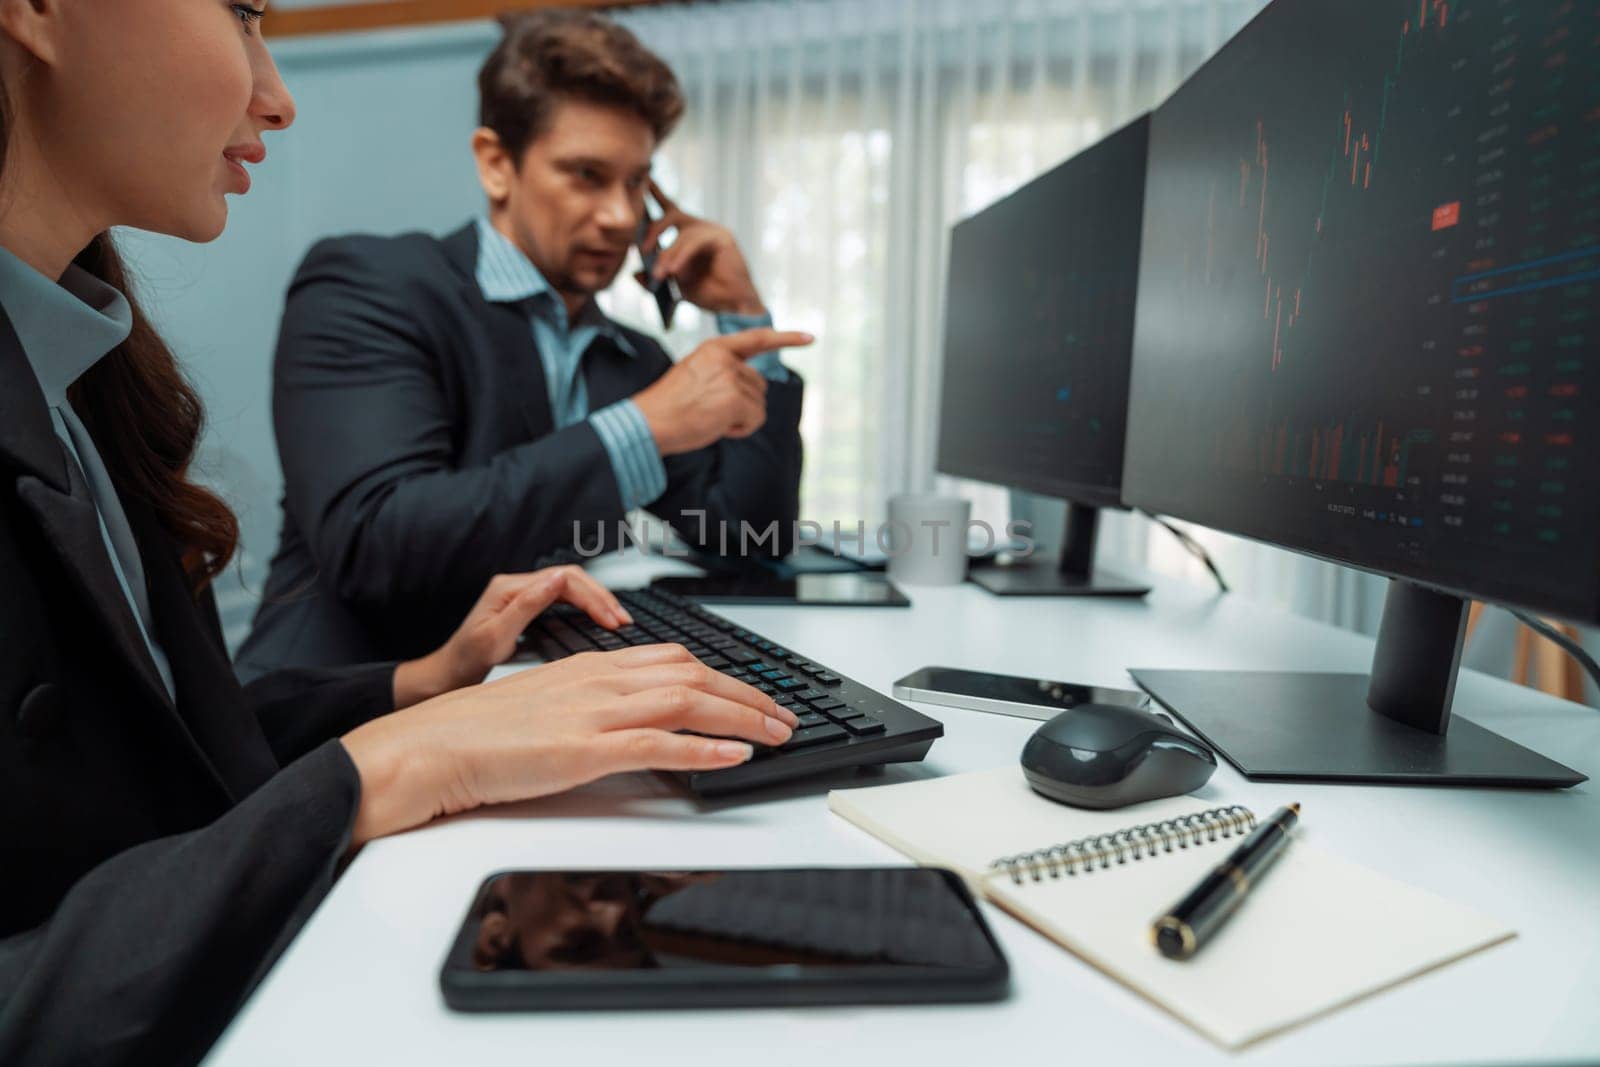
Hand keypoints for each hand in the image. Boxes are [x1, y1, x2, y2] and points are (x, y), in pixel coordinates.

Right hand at [342, 644, 800, 844]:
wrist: (432, 746)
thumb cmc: (481, 734)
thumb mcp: (547, 706)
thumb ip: (589, 706)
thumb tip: (629, 723)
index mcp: (591, 667)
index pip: (675, 658)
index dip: (723, 676)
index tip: (753, 694)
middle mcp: (600, 680)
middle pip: (694, 674)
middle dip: (748, 694)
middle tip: (784, 715)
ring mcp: (594, 713)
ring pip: (687, 702)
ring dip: (743, 717)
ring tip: (777, 734)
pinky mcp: (585, 751)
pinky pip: (658, 744)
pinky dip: (703, 749)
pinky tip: (733, 755)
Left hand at [392, 567, 631, 707]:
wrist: (447, 675)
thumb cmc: (465, 661)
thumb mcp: (495, 637)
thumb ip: (527, 606)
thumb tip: (557, 578)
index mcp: (509, 588)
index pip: (563, 580)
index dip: (592, 597)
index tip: (612, 619)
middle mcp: (516, 585)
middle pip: (571, 579)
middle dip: (601, 597)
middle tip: (623, 620)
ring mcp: (521, 595)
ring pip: (570, 588)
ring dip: (596, 601)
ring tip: (619, 620)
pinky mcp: (526, 608)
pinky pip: (563, 600)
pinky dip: (585, 608)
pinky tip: (598, 620)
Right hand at [633, 327, 813, 455]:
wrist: (648, 422)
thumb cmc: (669, 406)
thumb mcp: (696, 376)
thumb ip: (723, 373)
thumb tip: (754, 390)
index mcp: (714, 349)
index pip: (757, 338)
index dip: (786, 338)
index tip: (810, 338)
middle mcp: (725, 359)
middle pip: (760, 385)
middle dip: (744, 403)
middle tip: (712, 411)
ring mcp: (731, 377)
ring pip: (759, 404)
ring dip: (742, 418)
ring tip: (711, 418)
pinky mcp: (734, 399)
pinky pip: (756, 418)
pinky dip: (742, 429)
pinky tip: (719, 427)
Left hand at [637, 181, 763, 314]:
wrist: (733, 305)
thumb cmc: (708, 293)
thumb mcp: (674, 286)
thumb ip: (655, 277)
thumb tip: (634, 274)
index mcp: (689, 234)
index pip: (669, 209)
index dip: (657, 194)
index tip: (644, 183)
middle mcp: (701, 228)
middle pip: (672, 214)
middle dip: (654, 228)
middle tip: (642, 249)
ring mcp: (713, 231)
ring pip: (682, 233)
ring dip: (668, 255)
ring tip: (659, 275)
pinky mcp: (723, 238)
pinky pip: (695, 242)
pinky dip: (682, 256)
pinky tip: (674, 270)